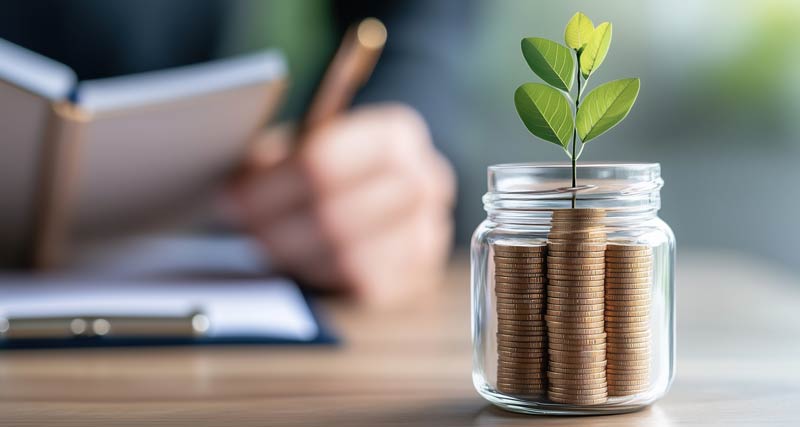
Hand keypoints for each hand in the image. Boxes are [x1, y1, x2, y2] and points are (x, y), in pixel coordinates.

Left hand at [229, 103, 455, 304]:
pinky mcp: (420, 276)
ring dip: (296, 256)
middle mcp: (426, 180)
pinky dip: (325, 278)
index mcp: (397, 135)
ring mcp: (429, 232)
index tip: (230, 198)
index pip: (323, 165)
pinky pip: (365, 286)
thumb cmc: (329, 173)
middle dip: (276, 228)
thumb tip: (229, 191)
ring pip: (348, 256)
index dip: (269, 188)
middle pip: (334, 216)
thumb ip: (275, 160)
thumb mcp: (303, 149)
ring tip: (264, 247)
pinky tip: (301, 266)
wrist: (380, 203)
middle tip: (240, 231)